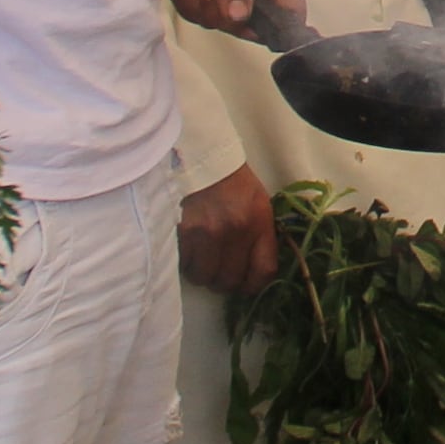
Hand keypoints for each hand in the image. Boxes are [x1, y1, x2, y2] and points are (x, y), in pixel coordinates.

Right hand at [177, 167, 279, 296]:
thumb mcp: (257, 203)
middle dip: (223, 281)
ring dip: (201, 272)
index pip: (263, 272)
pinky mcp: (181, 232)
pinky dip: (184, 261)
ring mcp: (206, 233)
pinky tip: (187, 248)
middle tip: (217, 271)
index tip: (244, 285)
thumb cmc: (231, 181)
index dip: (253, 286)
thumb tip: (253, 272)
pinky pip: (183, 264)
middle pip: (229, 281)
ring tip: (199, 258)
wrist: (199, 157)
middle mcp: (234, 231)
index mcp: (258, 223)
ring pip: (203, 277)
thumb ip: (259, 236)